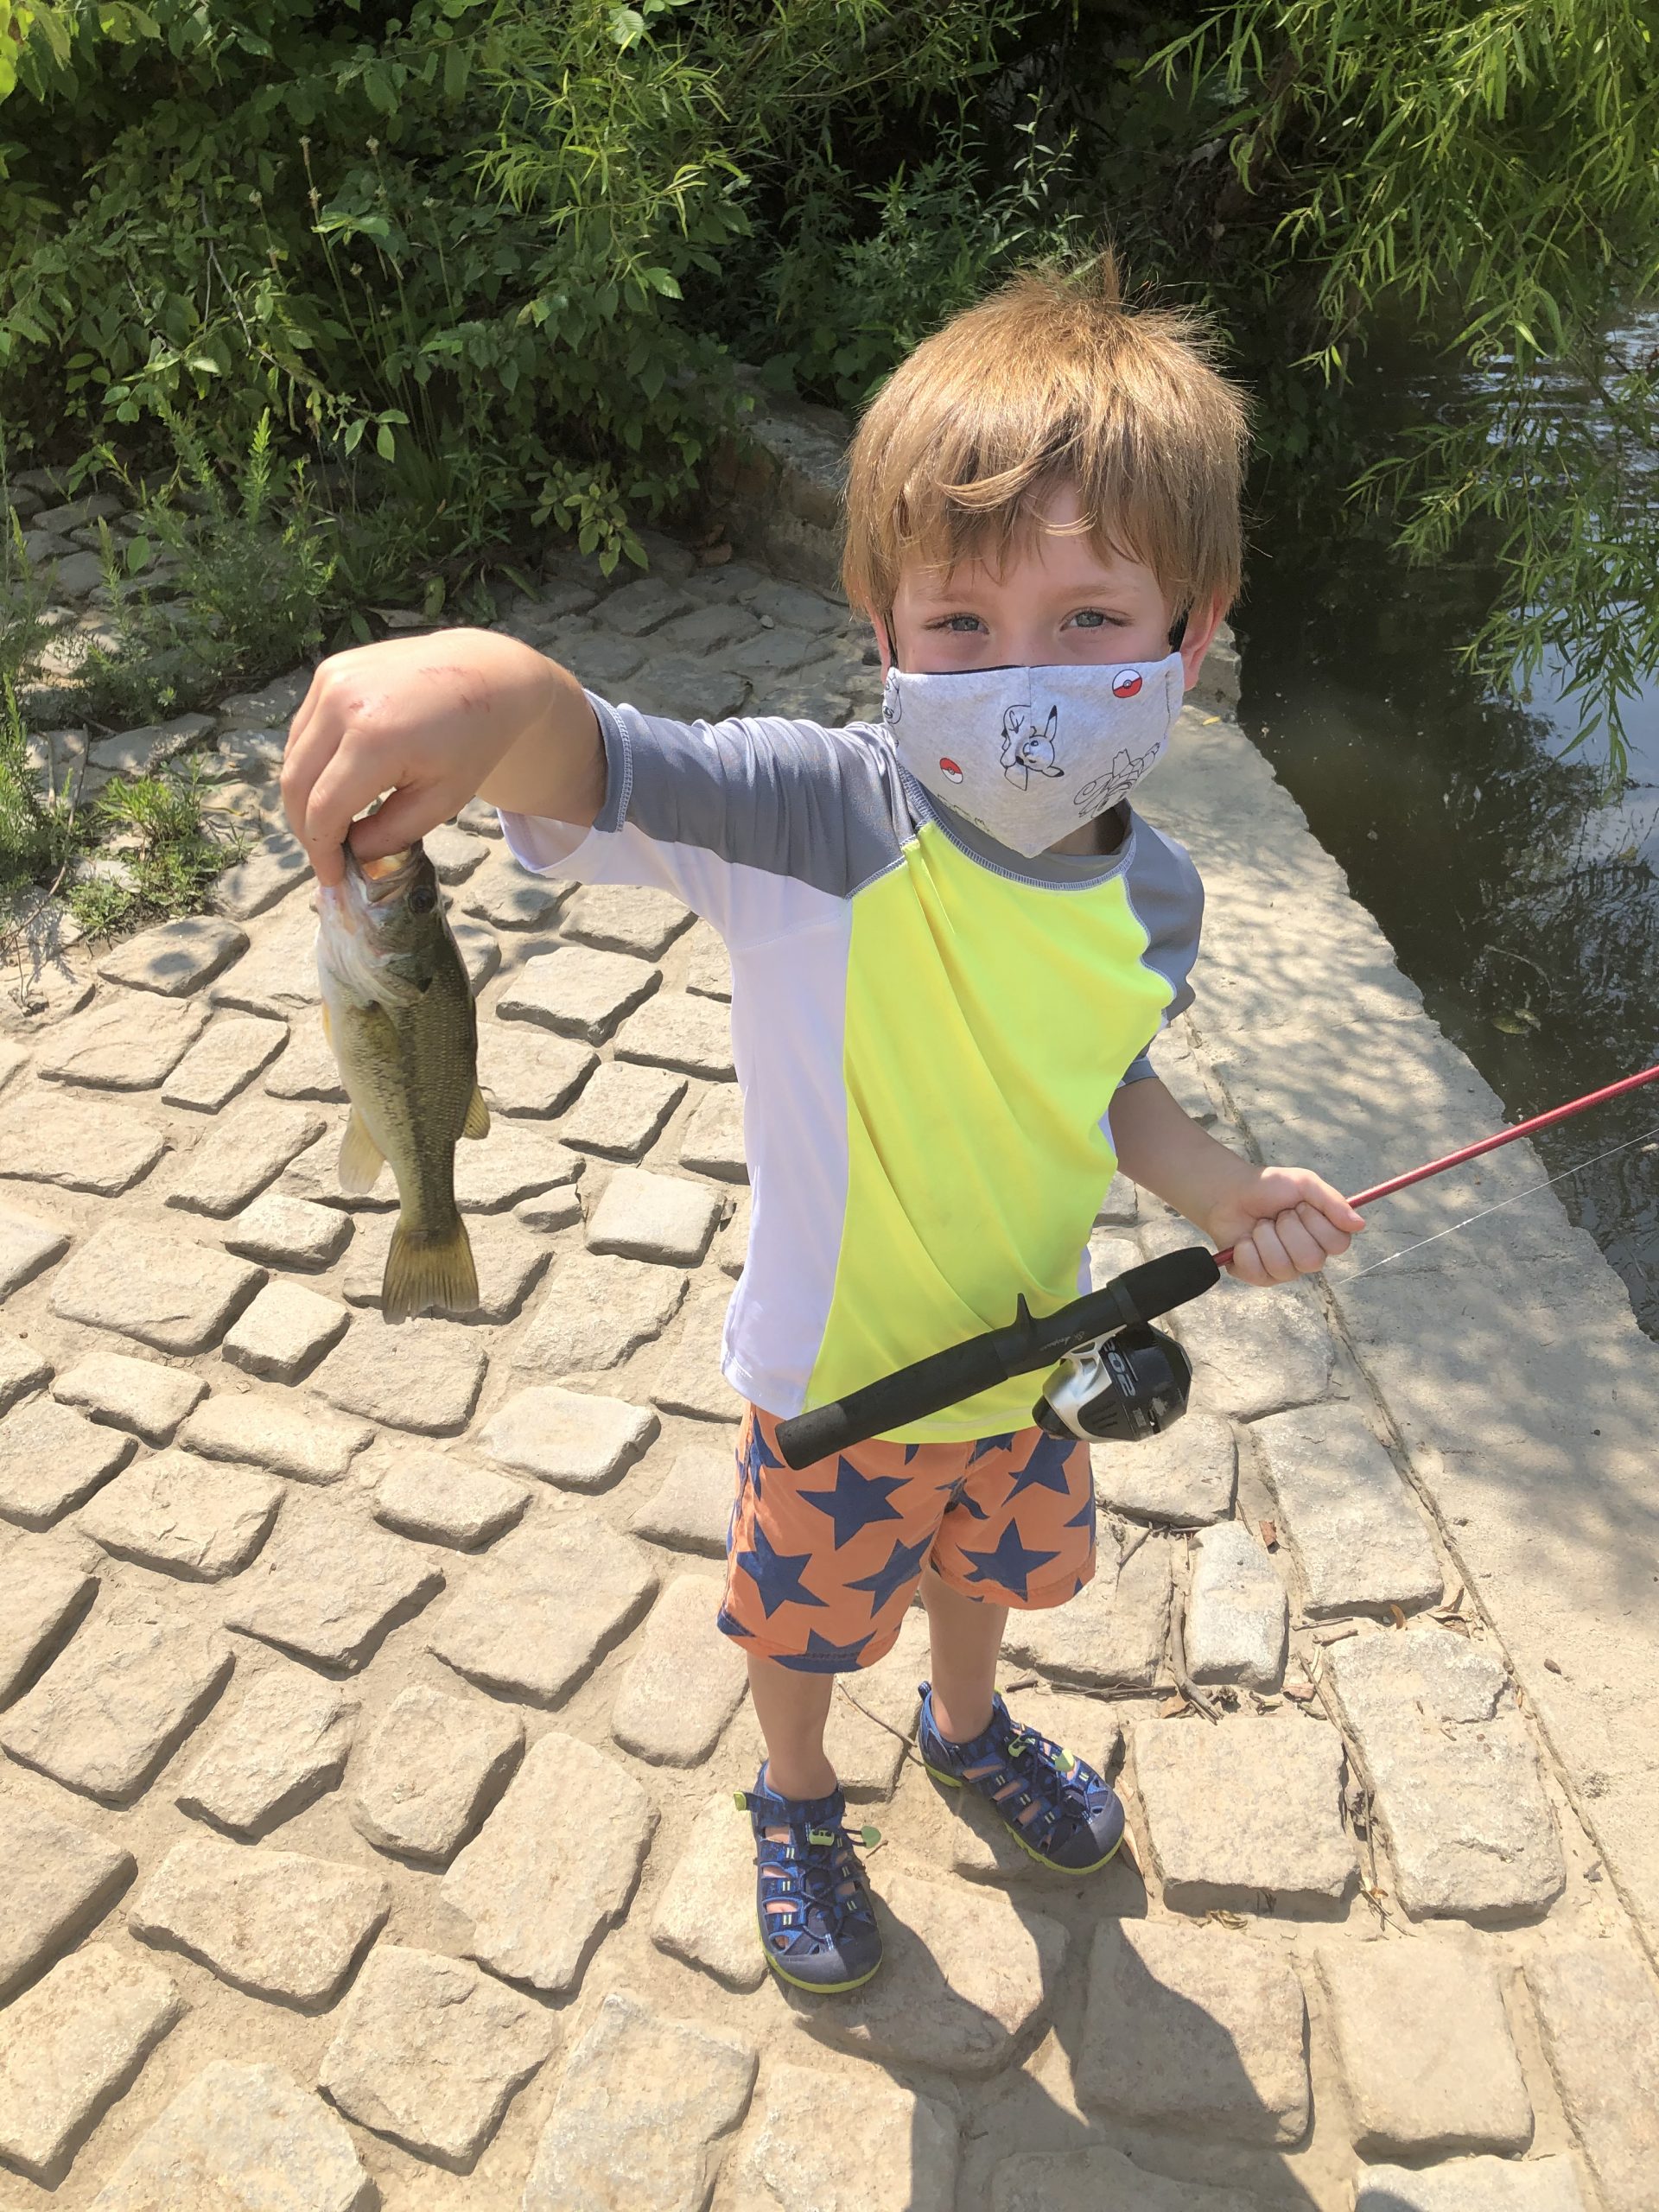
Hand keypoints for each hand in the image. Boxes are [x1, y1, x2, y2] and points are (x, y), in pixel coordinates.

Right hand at [280, 629, 578, 886]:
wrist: (486, 673)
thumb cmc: (471, 742)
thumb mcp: (442, 800)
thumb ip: (392, 834)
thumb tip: (351, 854)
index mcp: (375, 739)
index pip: (324, 809)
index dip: (321, 851)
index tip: (330, 878)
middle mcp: (342, 703)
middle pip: (297, 783)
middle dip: (306, 828)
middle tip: (325, 856)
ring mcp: (332, 681)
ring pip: (293, 756)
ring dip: (303, 797)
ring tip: (330, 825)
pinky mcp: (330, 671)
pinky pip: (304, 730)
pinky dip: (310, 763)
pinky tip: (333, 784)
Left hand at [1203, 1167, 1364, 1286]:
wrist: (1230, 1193)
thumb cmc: (1270, 1188)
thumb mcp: (1304, 1184)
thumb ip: (1332, 1202)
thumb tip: (1359, 1224)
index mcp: (1324, 1237)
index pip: (1338, 1244)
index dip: (1316, 1223)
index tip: (1299, 1205)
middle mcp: (1308, 1257)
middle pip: (1311, 1260)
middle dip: (1288, 1229)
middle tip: (1278, 1215)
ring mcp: (1283, 1271)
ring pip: (1282, 1266)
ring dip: (1265, 1237)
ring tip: (1260, 1225)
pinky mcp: (1258, 1277)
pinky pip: (1256, 1271)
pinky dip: (1245, 1248)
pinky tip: (1244, 1239)